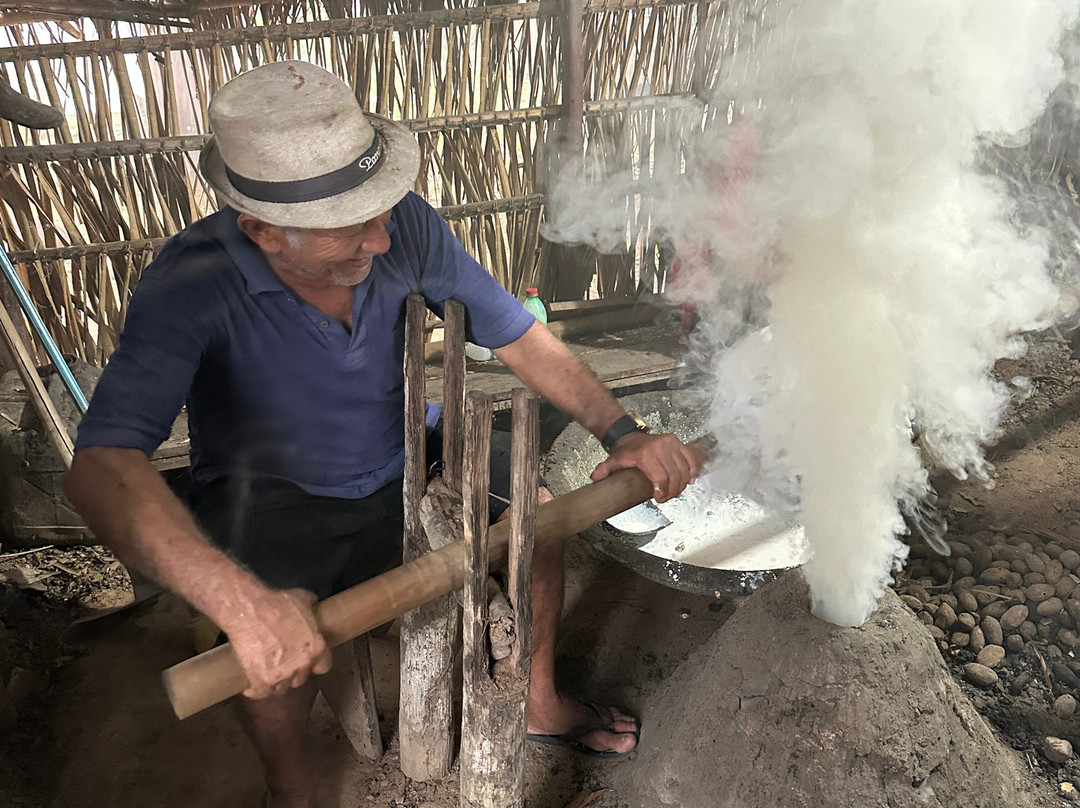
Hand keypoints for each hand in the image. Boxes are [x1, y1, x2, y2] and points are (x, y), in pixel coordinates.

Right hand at [225, 587, 332, 699]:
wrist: (249, 612)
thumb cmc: (276, 603)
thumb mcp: (300, 598)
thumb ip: (310, 603)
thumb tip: (312, 601)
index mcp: (316, 648)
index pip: (324, 666)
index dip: (315, 664)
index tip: (307, 660)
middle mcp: (302, 665)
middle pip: (301, 679)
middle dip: (294, 673)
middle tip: (283, 664)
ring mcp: (281, 676)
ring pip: (281, 688)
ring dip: (276, 683)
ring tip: (267, 674)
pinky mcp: (261, 681)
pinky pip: (261, 693)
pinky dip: (256, 690)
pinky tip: (252, 685)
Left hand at [590, 431, 705, 502]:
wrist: (630, 436)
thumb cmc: (625, 451)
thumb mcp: (613, 461)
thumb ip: (604, 470)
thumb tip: (595, 478)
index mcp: (645, 454)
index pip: (660, 478)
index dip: (662, 492)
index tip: (660, 498)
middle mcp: (660, 448)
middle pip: (674, 476)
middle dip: (672, 491)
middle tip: (668, 498)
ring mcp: (670, 444)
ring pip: (683, 469)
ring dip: (682, 484)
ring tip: (676, 491)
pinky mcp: (678, 442)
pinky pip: (689, 459)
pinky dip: (692, 471)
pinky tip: (689, 480)